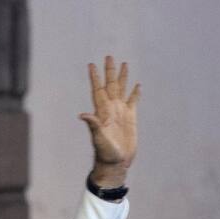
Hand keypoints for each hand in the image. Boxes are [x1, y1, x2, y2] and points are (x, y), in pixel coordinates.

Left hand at [79, 55, 139, 186]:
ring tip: (124, 64)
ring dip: (122, 77)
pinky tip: (137, 85)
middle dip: (109, 71)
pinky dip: (135, 93)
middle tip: (108, 56)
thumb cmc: (105, 152)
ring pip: (122, 90)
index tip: (91, 65)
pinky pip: (133, 101)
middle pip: (110, 85)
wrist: (116, 162)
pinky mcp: (131, 118)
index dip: (95, 78)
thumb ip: (93, 125)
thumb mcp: (98, 138)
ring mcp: (121, 112)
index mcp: (102, 111)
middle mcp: (111, 109)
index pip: (98, 90)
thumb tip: (82, 114)